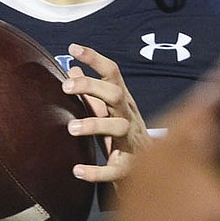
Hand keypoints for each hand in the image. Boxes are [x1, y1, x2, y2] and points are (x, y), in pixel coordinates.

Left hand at [61, 43, 148, 183]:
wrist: (154, 172)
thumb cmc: (122, 136)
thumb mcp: (108, 112)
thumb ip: (91, 93)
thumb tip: (72, 68)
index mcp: (122, 102)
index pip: (112, 73)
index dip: (94, 59)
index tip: (73, 47)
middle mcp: (128, 117)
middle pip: (115, 94)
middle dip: (91, 86)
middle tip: (65, 86)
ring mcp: (130, 142)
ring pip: (118, 128)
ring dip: (94, 124)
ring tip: (71, 128)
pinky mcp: (127, 168)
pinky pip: (114, 170)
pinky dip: (96, 171)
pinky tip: (77, 170)